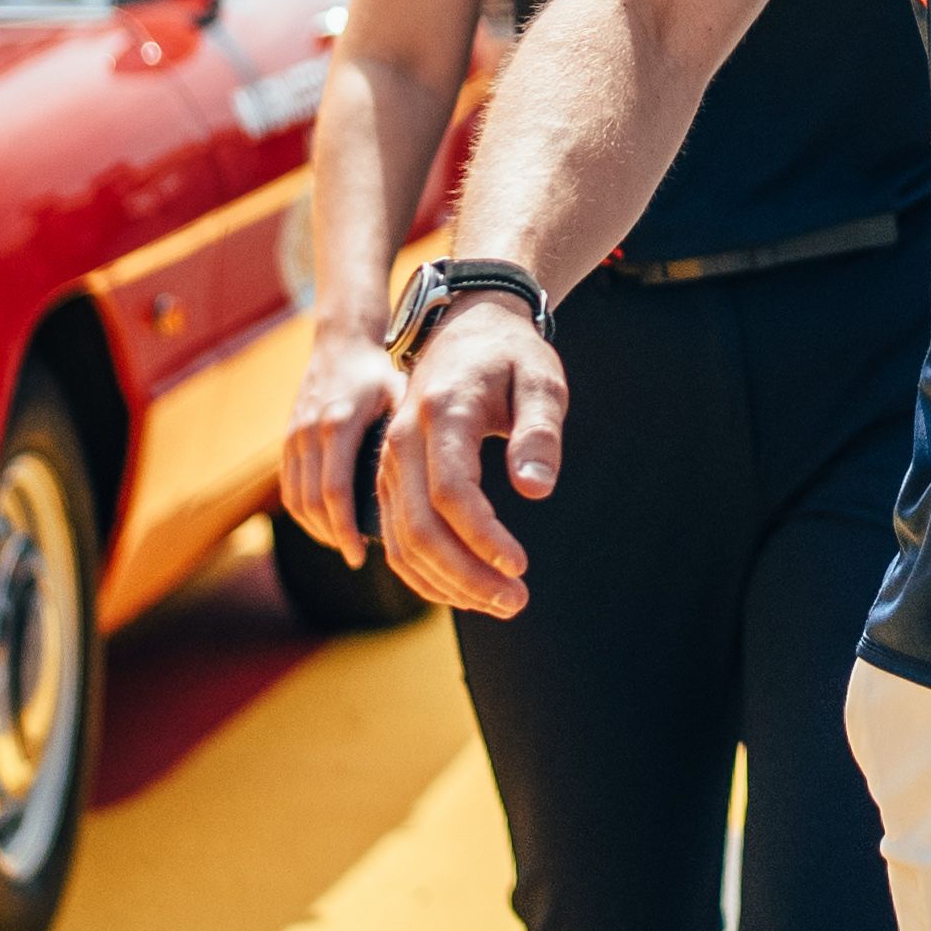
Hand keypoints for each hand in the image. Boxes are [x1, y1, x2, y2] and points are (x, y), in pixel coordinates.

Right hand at [280, 326, 406, 554]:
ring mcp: (293, 436)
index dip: (344, 529)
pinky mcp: (286, 439)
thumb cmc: (380, 373)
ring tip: (345, 544)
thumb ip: (399, 438)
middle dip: (331, 535)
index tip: (360, 556)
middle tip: (358, 555)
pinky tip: (328, 523)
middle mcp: (308, 431)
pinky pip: (288, 487)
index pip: (333, 491)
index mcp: (338, 423)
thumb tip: (419, 491)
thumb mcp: (399, 397)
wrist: (341, 341)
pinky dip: (304, 512)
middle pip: (310, 503)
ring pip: (295, 500)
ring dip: (317, 528)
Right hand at [384, 297, 567, 616]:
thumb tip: (535, 490)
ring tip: (499, 604)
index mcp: (441, 412)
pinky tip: (463, 591)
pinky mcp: (388, 475)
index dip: (483, 537)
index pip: (452, 492)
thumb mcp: (542, 379)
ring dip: (446, 583)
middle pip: (418, 527)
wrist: (469, 326)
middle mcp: (401, 439)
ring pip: (400, 539)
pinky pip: (393, 535)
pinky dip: (424, 571)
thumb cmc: (513, 355)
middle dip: (466, 575)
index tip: (520, 565)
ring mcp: (388, 460)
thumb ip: (540, 432)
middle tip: (517, 602)